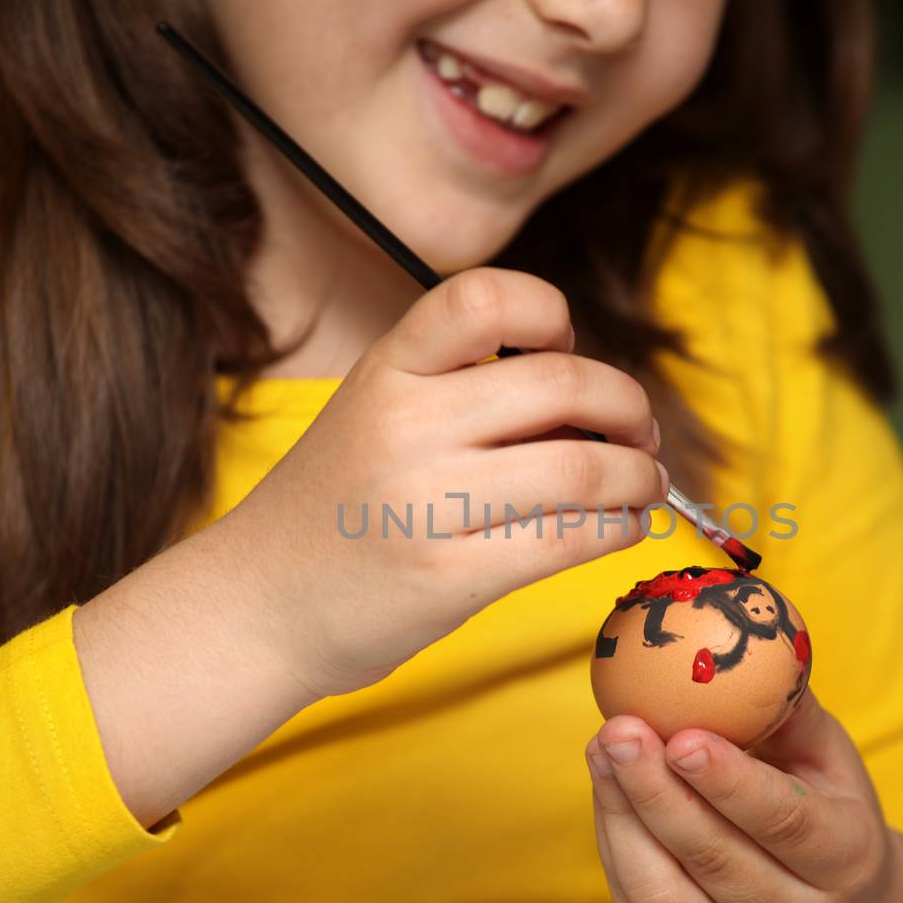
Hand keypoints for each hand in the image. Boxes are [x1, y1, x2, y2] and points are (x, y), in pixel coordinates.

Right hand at [74, 268, 663, 827]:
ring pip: (582, 467)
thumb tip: (594, 395)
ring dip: (638, 475)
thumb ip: (458, 387)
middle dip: (628, 406)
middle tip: (640, 431)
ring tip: (643, 484)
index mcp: (385, 369)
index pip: (484, 297)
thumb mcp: (372, 413)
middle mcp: (404, 423)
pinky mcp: (451, 575)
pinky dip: (619, 529)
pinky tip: (620, 529)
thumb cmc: (336, 509)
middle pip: (562, 383)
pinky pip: (571, 539)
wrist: (259, 605)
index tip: (566, 346)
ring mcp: (426, 501)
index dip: (549, 311)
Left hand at [584, 686, 902, 902]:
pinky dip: (613, 842)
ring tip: (602, 749)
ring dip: (623, 815)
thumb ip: (785, 705)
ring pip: (664, 891)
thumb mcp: (825, 750)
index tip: (684, 736)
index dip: (731, 782)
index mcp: (845, 859)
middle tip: (618, 729)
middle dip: (657, 790)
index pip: (785, 823)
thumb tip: (742, 639)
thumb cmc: (821, 802)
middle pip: (715, 858)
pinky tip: (606, 786)